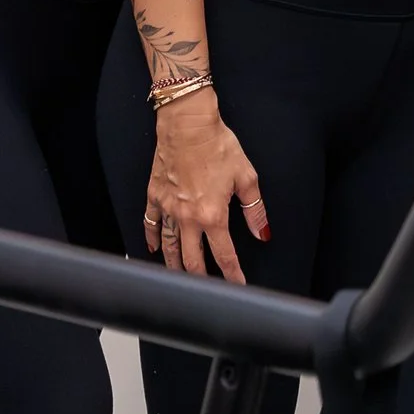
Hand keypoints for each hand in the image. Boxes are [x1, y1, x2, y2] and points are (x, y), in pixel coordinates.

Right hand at [142, 91, 268, 282]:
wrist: (187, 124)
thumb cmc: (217, 145)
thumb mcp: (246, 177)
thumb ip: (255, 209)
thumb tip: (262, 232)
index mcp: (212, 216)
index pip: (224, 255)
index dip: (232, 275)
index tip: (237, 286)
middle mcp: (187, 218)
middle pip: (191, 259)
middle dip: (200, 278)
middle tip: (206, 289)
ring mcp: (167, 208)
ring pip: (168, 246)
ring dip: (174, 265)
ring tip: (179, 276)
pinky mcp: (154, 196)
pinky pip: (150, 223)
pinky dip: (151, 238)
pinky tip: (152, 248)